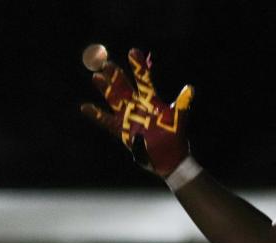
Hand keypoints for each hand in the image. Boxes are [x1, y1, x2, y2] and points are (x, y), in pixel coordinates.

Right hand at [80, 48, 193, 176]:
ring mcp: (129, 117)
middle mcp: (138, 106)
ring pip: (113, 99)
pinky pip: (106, 121)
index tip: (133, 51)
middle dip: (116, 75)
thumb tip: (190, 88)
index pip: (143, 79)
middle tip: (107, 63)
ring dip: (105, 89)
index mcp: (151, 100)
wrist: (169, 157)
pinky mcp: (122, 131)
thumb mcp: (179, 117)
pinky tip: (85, 107)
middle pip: (124, 86)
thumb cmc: (175, 136)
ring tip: (97, 76)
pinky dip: (96, 115)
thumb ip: (182, 103)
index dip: (138, 66)